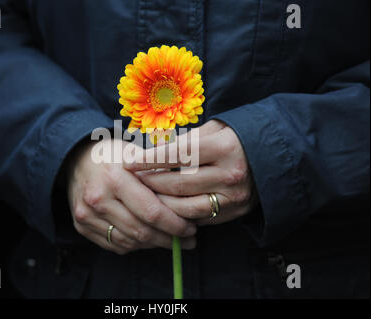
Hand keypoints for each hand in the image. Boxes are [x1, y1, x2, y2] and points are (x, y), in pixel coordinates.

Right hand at [66, 139, 196, 254]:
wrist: (74, 158)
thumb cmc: (113, 154)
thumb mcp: (136, 153)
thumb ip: (161, 170)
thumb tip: (192, 190)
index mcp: (115, 177)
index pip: (152, 211)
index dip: (176, 224)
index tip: (192, 228)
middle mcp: (98, 198)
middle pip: (141, 231)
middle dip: (169, 238)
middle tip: (188, 239)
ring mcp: (86, 214)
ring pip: (129, 241)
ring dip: (154, 244)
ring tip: (172, 240)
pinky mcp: (81, 225)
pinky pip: (115, 244)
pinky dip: (135, 245)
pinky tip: (149, 240)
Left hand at [125, 120, 256, 225]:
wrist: (274, 156)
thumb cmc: (236, 137)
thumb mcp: (213, 129)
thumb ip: (185, 140)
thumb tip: (152, 150)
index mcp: (224, 147)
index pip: (177, 155)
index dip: (149, 159)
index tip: (128, 162)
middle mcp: (230, 173)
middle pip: (178, 184)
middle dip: (150, 182)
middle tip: (131, 180)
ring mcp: (234, 197)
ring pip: (186, 207)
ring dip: (161, 203)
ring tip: (145, 195)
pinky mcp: (236, 212)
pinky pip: (200, 218)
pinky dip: (180, 214)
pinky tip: (166, 206)